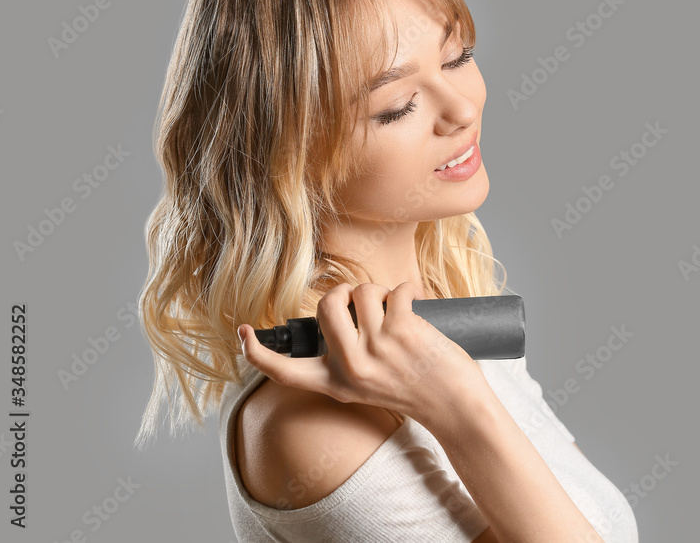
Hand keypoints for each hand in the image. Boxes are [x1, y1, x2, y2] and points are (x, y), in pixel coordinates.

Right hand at [237, 281, 480, 421]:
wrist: (457, 409)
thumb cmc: (419, 390)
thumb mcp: (369, 387)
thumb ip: (350, 361)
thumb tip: (343, 313)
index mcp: (336, 384)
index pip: (284, 373)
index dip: (257, 352)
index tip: (242, 332)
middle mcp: (350, 367)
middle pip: (325, 305)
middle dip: (344, 291)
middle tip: (363, 300)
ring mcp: (375, 349)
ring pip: (361, 291)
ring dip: (380, 291)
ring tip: (398, 310)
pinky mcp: (402, 331)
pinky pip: (395, 290)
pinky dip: (408, 289)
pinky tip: (416, 305)